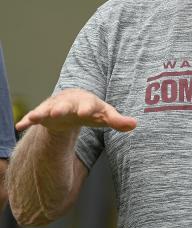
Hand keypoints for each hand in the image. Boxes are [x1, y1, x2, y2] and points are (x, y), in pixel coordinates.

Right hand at [15, 88, 136, 132]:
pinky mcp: (43, 114)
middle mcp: (69, 103)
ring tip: (36, 117)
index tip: (86, 112)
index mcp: (87, 102)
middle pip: (66, 105)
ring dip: (42, 112)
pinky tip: (20, 125)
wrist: (72, 101)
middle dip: (62, 108)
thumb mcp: (105, 115)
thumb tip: (135, 124)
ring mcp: (55, 107)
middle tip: (58, 111)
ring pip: (48, 108)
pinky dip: (27, 120)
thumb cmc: (92, 110)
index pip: (89, 105)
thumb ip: (118, 120)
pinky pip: (34, 116)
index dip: (87, 108)